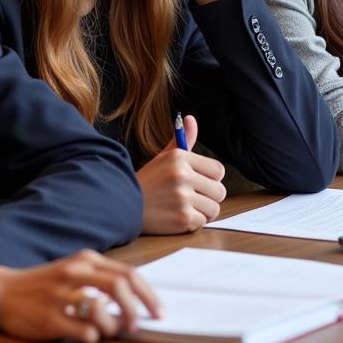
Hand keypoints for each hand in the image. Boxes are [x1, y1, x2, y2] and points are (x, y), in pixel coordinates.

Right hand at [0, 249, 159, 342]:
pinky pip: (83, 332)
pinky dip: (92, 337)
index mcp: (86, 259)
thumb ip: (102, 279)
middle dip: (138, 310)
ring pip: (104, 312)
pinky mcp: (49, 318)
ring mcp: (61, 295)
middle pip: (121, 288)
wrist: (1, 290)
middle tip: (139, 327)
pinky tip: (84, 334)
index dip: (148, 295)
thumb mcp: (74, 271)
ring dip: (112, 326)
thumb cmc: (44, 285)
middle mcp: (75, 273)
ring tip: (106, 331)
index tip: (159, 312)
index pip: (129, 274)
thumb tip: (137, 297)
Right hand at [137, 115, 226, 232]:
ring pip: (213, 208)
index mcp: (180, 157)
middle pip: (219, 191)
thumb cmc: (148, 182)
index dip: (211, 179)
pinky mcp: (182, 218)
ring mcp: (182, 198)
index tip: (200, 183)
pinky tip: (177, 217)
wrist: (123, 206)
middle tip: (192, 198)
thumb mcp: (164, 158)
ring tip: (184, 208)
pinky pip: (202, 222)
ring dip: (202, 212)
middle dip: (209, 197)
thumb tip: (191, 119)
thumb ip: (182, 140)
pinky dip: (192, 223)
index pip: (218, 170)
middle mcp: (182, 175)